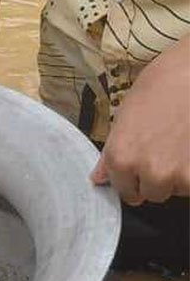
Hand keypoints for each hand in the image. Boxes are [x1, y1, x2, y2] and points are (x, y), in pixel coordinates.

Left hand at [90, 40, 189, 204]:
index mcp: (120, 159)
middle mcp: (148, 173)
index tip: (143, 165)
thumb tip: (99, 178)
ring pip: (179, 190)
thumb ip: (111, 153)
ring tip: (183, 144)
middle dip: (159, 177)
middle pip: (154, 193)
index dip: (135, 179)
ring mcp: (179, 177)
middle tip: (167, 150)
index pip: (125, 191)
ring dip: (182, 174)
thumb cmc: (160, 87)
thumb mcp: (125, 116)